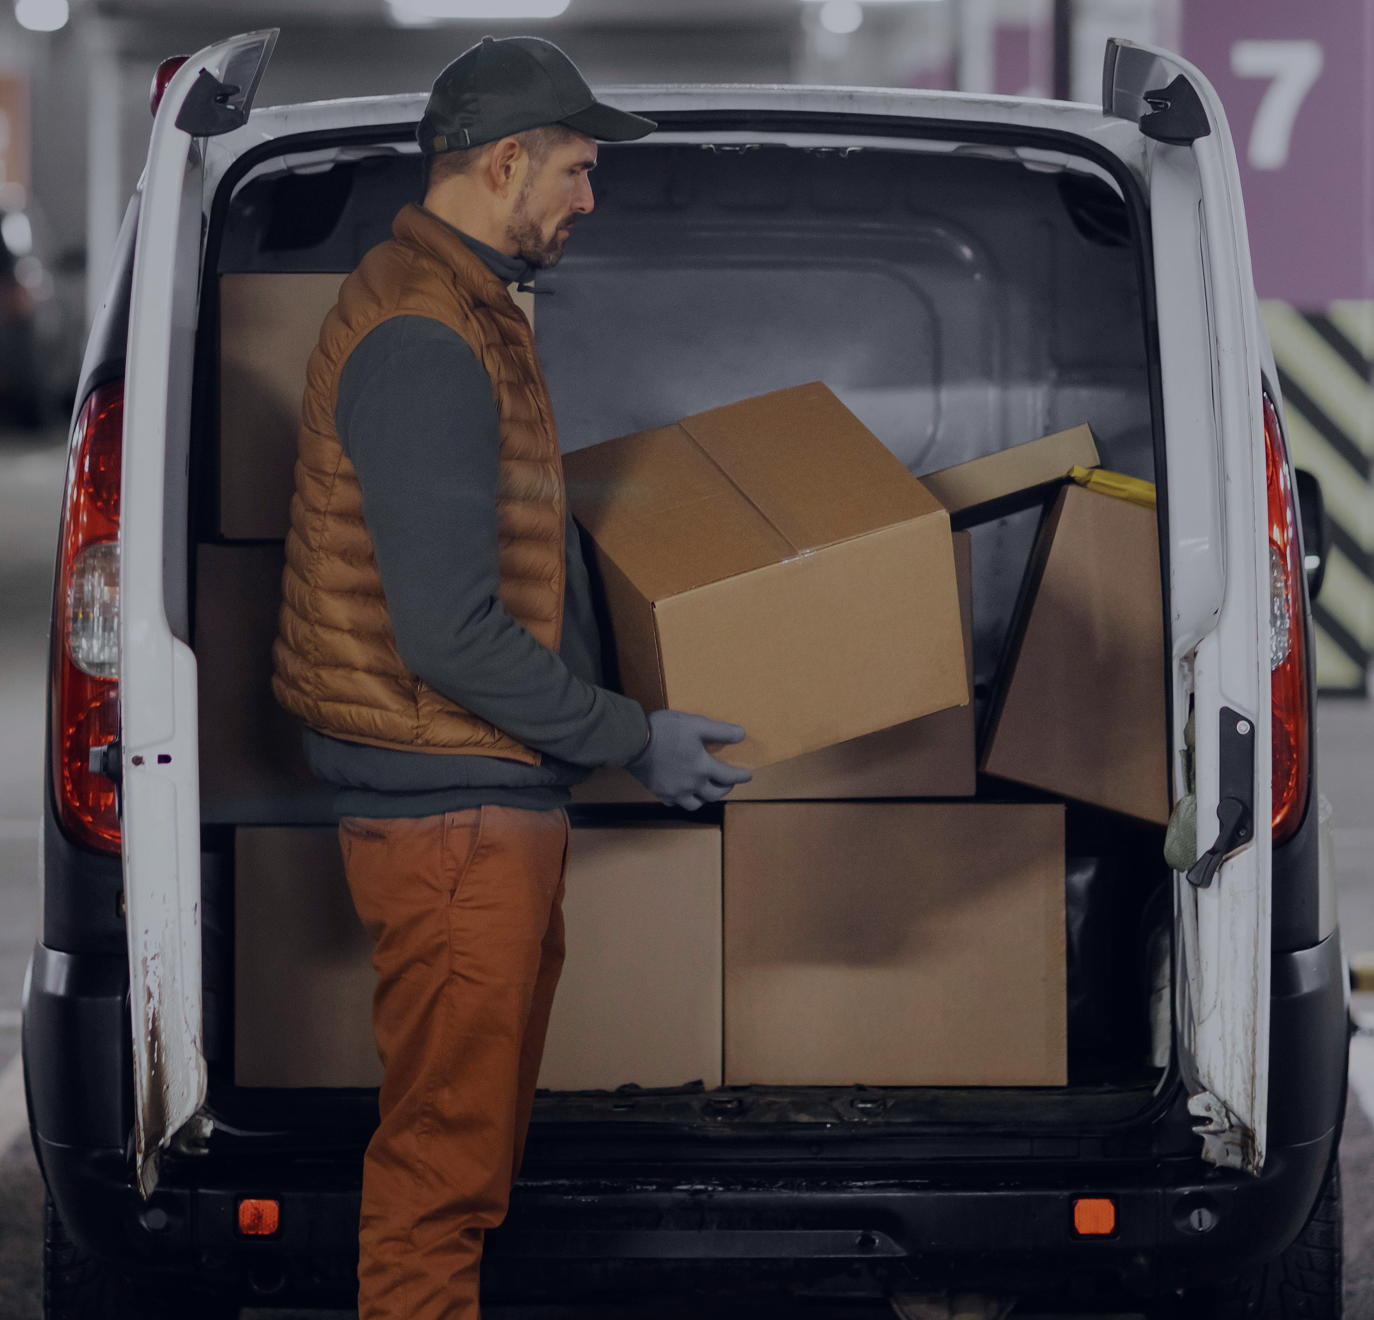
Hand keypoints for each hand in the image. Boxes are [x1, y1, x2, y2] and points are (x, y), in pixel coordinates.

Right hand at [624, 710, 752, 810]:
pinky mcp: (659, 792)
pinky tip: (682, 792)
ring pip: (695, 803)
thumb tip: (743, 734)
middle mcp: (692, 784)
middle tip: (728, 783)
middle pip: (714, 794)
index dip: (741, 776)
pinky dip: (682, 799)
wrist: (634, 741)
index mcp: (703, 768)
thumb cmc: (666, 730)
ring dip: (705, 798)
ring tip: (706, 790)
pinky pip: (675, 802)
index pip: (729, 776)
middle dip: (725, 789)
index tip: (748, 776)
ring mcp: (675, 791)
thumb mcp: (696, 724)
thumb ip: (721, 731)